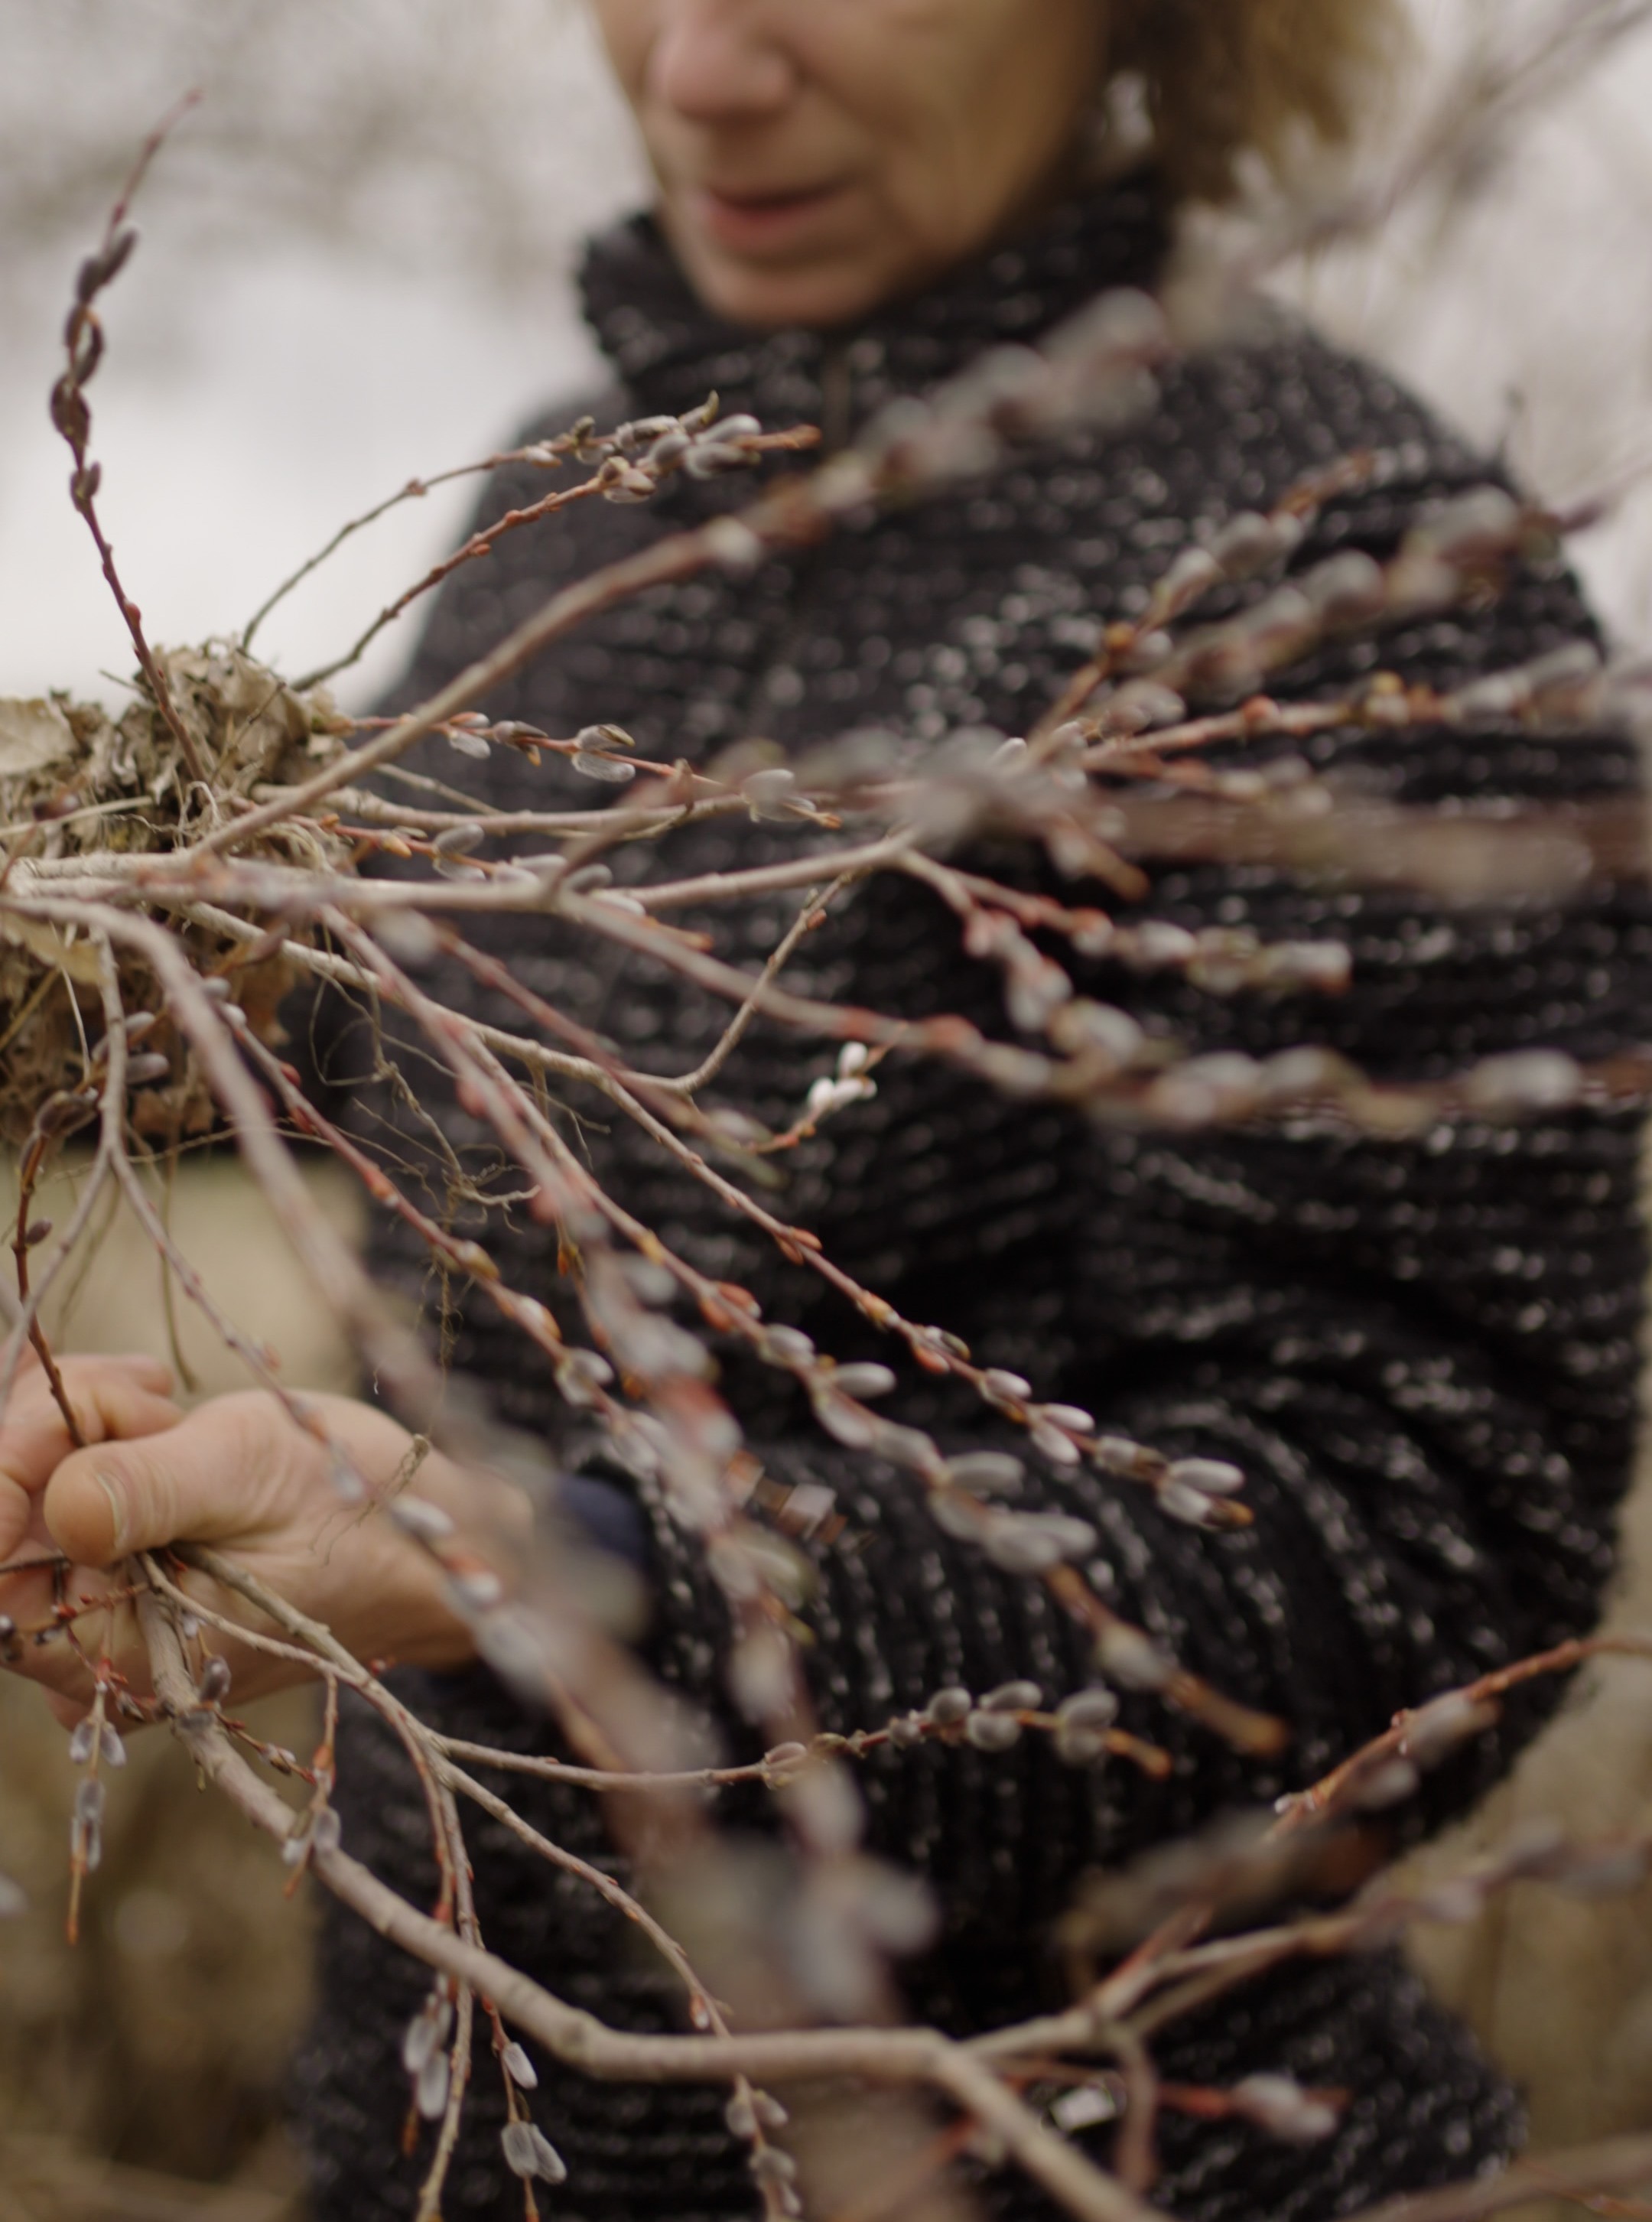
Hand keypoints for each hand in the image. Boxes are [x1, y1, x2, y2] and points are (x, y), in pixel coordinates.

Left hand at [0, 1356, 521, 1722]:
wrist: (423, 1540)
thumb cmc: (353, 1510)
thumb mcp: (251, 1474)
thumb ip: (147, 1492)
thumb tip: (54, 1502)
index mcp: (117, 1652)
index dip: (6, 1465)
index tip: (66, 1395)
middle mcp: (89, 1649)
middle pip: (0, 1521)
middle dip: (50, 1429)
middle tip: (146, 1384)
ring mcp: (98, 1612)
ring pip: (23, 1497)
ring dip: (76, 1423)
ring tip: (167, 1401)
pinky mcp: (112, 1574)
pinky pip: (54, 1497)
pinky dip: (87, 1434)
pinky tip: (150, 1410)